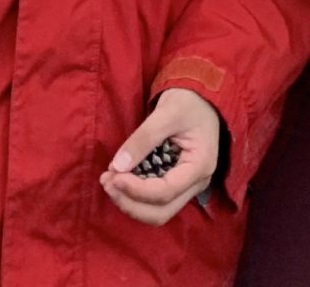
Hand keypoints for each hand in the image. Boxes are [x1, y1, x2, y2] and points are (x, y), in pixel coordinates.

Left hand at [100, 87, 221, 226]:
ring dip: (130, 203)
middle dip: (130, 203)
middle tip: (107, 183)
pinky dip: (135, 196)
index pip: (165, 192)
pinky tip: (119, 180)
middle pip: (161, 212)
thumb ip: (143, 138)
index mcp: (199, 166)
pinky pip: (155, 201)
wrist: (201, 96)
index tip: (113, 175)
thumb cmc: (189, 100)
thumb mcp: (167, 112)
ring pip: (157, 212)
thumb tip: (117, 166)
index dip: (136, 190)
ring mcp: (187, 186)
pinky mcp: (177, 183)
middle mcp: (196, 183)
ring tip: (108, 181)